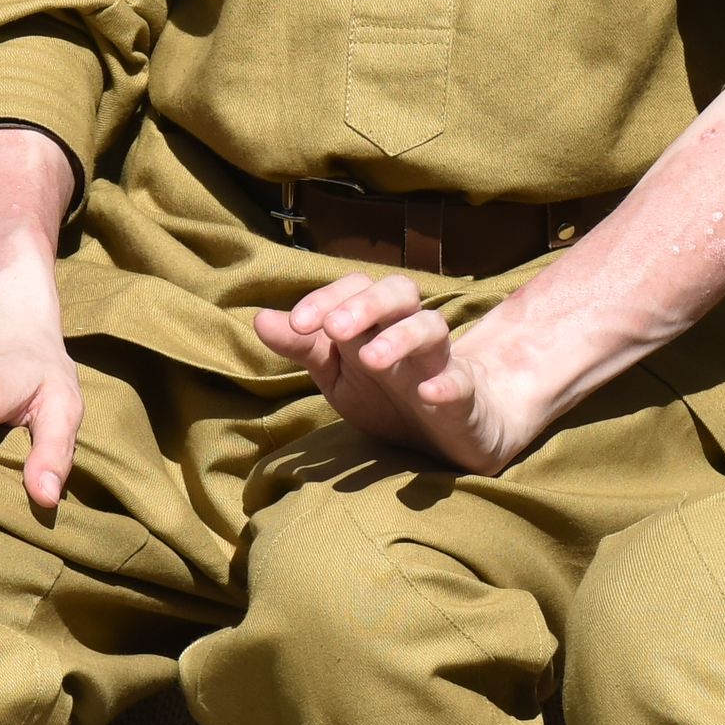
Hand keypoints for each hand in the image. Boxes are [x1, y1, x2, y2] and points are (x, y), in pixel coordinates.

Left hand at [253, 273, 569, 475]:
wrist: (451, 435)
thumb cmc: (389, 395)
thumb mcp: (340, 374)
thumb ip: (305, 347)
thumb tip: (260, 318)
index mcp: (377, 324)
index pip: (357, 288)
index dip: (328, 297)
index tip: (299, 324)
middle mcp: (409, 334)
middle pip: (400, 292)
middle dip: (366, 305)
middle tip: (334, 328)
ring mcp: (440, 363)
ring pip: (432, 329)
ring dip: (400, 338)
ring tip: (371, 358)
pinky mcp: (464, 399)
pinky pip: (461, 383)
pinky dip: (446, 385)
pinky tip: (428, 394)